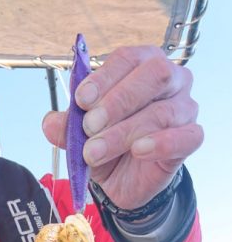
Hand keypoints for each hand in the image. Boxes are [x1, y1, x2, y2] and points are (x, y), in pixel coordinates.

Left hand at [42, 45, 203, 208]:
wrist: (124, 182)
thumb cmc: (108, 147)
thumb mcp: (81, 137)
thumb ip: (67, 127)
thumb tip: (49, 123)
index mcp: (141, 66)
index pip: (128, 59)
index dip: (104, 78)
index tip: (81, 101)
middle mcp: (169, 80)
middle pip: (153, 75)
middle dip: (116, 102)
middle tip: (89, 127)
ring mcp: (183, 108)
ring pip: (161, 111)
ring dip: (123, 132)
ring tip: (95, 152)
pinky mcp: (190, 138)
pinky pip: (183, 137)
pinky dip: (159, 143)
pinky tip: (138, 151)